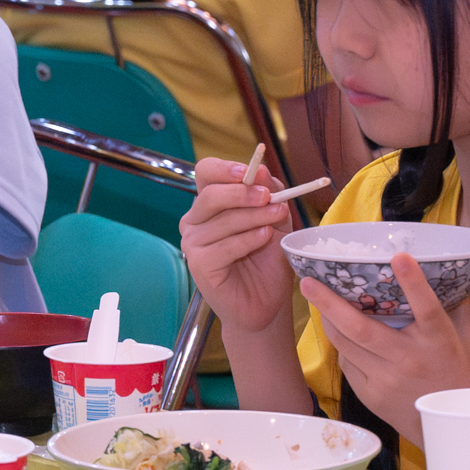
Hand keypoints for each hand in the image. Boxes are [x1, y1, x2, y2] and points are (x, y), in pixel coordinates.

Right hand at [178, 157, 299, 333]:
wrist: (266, 301)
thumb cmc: (266, 260)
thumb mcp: (276, 219)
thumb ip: (270, 193)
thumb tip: (262, 169)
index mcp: (210, 203)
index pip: (206, 173)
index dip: (224, 168)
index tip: (249, 170)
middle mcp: (195, 220)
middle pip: (211, 194)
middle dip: (242, 193)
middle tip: (267, 197)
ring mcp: (193, 243)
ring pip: (222, 220)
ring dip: (254, 217)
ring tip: (276, 221)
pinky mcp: (199, 264)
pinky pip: (224, 245)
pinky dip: (248, 239)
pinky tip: (264, 238)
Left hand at [302, 252, 469, 446]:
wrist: (454, 430)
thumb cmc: (464, 379)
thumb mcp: (469, 342)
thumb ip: (456, 307)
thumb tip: (448, 273)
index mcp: (438, 343)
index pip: (427, 309)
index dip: (413, 283)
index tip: (399, 257)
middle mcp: (409, 360)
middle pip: (362, 328)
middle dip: (329, 302)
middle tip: (308, 281)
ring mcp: (386, 380)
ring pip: (345, 344)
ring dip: (327, 320)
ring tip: (314, 298)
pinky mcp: (370, 395)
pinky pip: (348, 363)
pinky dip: (341, 345)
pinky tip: (337, 331)